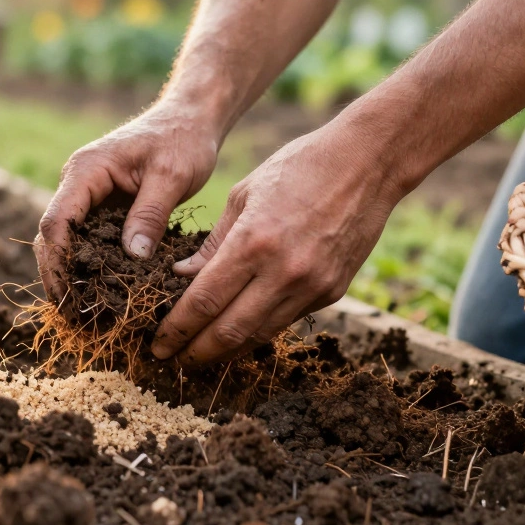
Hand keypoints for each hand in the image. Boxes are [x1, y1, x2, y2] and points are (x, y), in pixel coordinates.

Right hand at [35, 102, 220, 301]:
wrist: (190, 119)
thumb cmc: (182, 139)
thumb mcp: (172, 176)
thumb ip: (150, 215)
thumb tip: (132, 257)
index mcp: (86, 171)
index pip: (56, 222)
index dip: (57, 263)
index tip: (68, 297)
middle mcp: (78, 184)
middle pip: (52, 237)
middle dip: (57, 276)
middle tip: (72, 317)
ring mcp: (88, 196)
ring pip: (66, 241)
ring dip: (71, 275)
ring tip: (82, 315)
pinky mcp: (104, 208)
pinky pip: (88, 240)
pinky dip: (90, 266)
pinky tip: (101, 294)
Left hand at [150, 118, 404, 365]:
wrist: (367, 163)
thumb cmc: (298, 167)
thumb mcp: (243, 194)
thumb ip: (213, 244)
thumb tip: (182, 278)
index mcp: (253, 242)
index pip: (204, 302)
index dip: (177, 330)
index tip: (158, 344)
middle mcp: (283, 272)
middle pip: (228, 331)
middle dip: (195, 352)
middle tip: (171, 361)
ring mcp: (312, 286)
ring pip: (259, 335)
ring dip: (226, 351)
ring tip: (200, 357)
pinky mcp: (332, 292)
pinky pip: (286, 321)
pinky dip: (257, 332)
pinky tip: (238, 335)